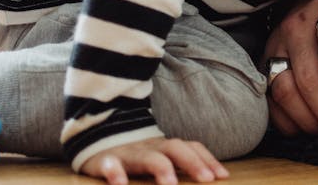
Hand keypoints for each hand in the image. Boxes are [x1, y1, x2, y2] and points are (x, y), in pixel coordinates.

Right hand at [79, 137, 227, 184]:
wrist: (94, 137)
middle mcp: (149, 147)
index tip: (222, 176)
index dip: (207, 160)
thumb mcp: (159, 157)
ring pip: (145, 157)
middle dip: (192, 162)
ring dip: (160, 168)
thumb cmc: (135, 155)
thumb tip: (216, 176)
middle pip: (174, 148)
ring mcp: (128, 153)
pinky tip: (118, 184)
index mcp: (164, 147)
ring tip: (170, 183)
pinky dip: (114, 173)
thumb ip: (181, 163)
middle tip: (206, 180)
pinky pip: (109, 165)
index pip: (191, 148)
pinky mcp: (104, 160)